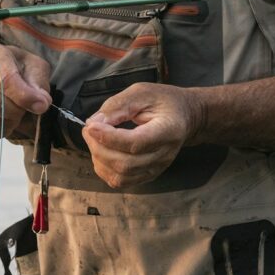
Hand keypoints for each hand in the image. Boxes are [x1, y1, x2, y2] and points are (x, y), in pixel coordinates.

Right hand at [0, 45, 51, 140]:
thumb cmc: (15, 68)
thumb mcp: (33, 65)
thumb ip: (39, 82)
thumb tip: (41, 103)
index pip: (5, 80)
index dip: (25, 97)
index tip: (42, 105)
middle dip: (16, 111)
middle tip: (25, 108)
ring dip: (9, 123)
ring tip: (15, 113)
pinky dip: (1, 131)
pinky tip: (6, 120)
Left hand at [82, 83, 203, 188]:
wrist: (185, 117)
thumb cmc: (164, 102)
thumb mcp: (142, 92)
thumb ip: (118, 105)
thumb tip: (94, 123)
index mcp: (168, 130)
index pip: (136, 143)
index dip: (109, 137)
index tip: (90, 126)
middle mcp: (164, 155)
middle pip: (125, 164)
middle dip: (99, 148)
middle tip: (89, 129)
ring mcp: (157, 169)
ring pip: (121, 177)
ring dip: (99, 160)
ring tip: (94, 140)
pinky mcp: (148, 175)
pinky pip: (121, 182)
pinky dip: (104, 170)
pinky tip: (101, 153)